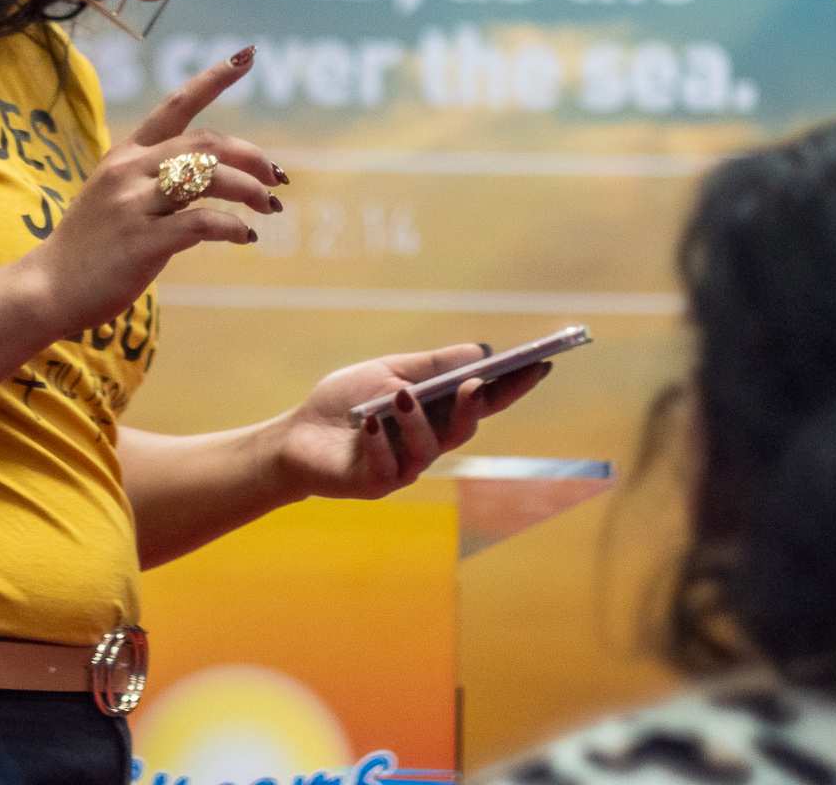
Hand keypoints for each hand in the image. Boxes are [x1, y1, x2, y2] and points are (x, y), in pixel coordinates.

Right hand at [18, 46, 283, 338]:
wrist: (47, 288)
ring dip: (250, 190)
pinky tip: (246, 237)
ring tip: (270, 206)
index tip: (248, 56)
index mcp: (125, 154)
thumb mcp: (114, 196)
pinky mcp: (142, 241)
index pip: (176, 105)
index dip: (215, 79)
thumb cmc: (88, 246)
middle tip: (278, 176)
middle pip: (205, 143)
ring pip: (209, 177)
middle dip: (250, 155)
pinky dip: (233, 227)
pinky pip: (201, 223)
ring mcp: (134, 204)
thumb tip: (211, 177)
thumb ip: (154, 180)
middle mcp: (130, 170)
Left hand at [267, 346, 550, 500]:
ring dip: (417, 421)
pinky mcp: (376, 483)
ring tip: (402, 397)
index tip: (540, 364)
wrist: (295, 437)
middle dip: (473, 407)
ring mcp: (404, 467)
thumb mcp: (388, 372)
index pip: (484, 401)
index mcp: (436, 413)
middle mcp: (428, 443)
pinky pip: (386, 464)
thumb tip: (482, 351)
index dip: (513, 387)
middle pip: (463, 428)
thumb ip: (431, 366)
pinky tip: (365, 424)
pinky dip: (377, 441)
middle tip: (477, 385)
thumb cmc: (344, 402)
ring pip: (428, 449)